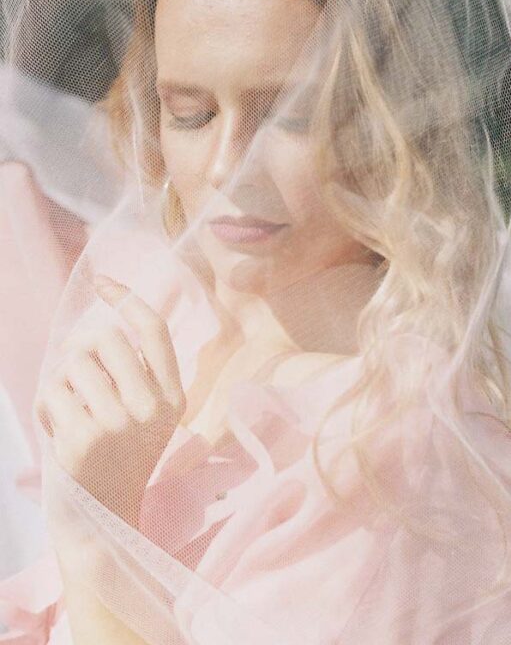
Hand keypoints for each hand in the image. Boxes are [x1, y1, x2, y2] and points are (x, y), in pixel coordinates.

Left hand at [34, 275, 185, 530]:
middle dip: (80, 346)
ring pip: (75, 364)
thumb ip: (135, 373)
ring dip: (61, 381)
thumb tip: (96, 325)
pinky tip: (57, 427)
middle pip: (107, 338)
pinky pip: (52, 392)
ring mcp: (119, 424)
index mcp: (173, 397)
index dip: (127, 299)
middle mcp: (152, 408)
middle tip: (71, 367)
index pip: (154, 330)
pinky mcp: (85, 440)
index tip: (103, 282)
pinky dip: (47, 404)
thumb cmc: (118, 457)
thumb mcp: (146, 415)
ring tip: (68, 408)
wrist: (103, 519)